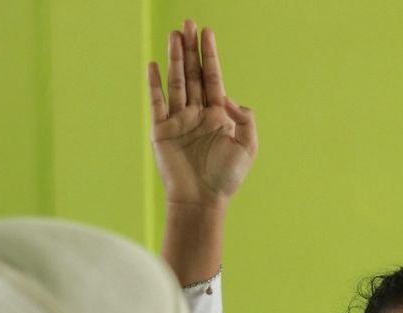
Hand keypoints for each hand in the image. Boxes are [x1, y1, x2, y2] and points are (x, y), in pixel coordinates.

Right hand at [147, 21, 257, 206]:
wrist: (202, 200)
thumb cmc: (227, 177)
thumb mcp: (247, 146)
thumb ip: (244, 118)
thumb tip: (226, 97)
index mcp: (218, 116)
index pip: (212, 77)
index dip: (210, 55)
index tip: (207, 32)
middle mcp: (197, 114)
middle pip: (193, 73)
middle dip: (191, 48)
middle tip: (188, 23)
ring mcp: (178, 121)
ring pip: (176, 82)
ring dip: (175, 58)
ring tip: (174, 34)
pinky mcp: (161, 131)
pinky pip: (156, 101)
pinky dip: (155, 83)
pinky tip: (154, 65)